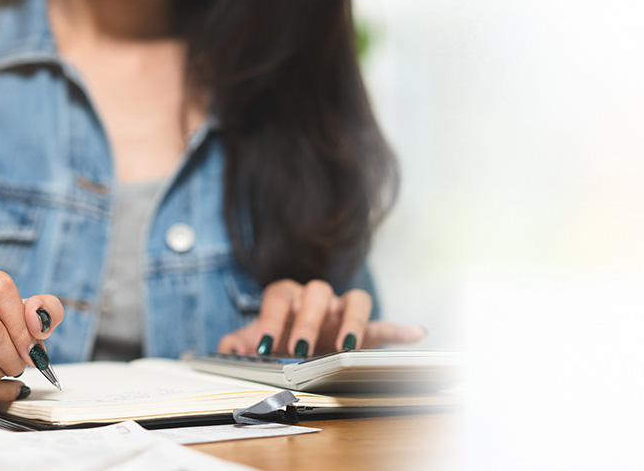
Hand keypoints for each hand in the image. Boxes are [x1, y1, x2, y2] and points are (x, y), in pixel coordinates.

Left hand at [214, 279, 426, 357]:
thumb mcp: (250, 341)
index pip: (279, 297)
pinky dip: (401, 329)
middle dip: (307, 322)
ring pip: (354, 301)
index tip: (263, 346)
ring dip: (353, 321)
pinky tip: (416, 334)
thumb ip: (236, 344)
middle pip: (316, 293)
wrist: (291, 340)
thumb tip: (227, 350)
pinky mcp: (362, 327)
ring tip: (349, 345)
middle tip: (299, 350)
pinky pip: (383, 324)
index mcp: (287, 295)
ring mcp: (341, 310)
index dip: (270, 320)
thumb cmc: (273, 337)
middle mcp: (316, 296)